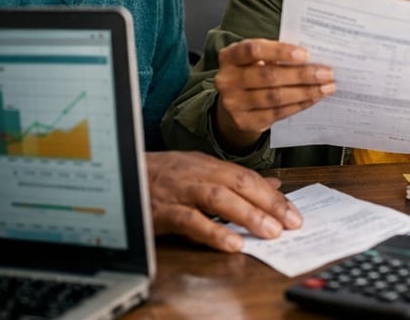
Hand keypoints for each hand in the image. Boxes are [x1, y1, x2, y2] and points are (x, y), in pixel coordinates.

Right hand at [146, 151, 301, 252]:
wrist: (116, 172)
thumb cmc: (160, 174)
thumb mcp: (200, 170)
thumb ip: (236, 179)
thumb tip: (273, 183)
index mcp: (208, 165)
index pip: (248, 177)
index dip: (273, 195)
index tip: (294, 213)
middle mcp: (197, 174)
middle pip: (238, 184)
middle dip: (268, 203)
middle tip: (291, 223)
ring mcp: (179, 191)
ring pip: (218, 199)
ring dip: (247, 215)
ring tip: (269, 232)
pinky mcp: (162, 211)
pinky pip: (190, 221)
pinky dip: (212, 232)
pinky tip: (231, 244)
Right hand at [213, 38, 335, 151]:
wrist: (234, 105)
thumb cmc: (253, 72)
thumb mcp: (257, 59)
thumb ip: (276, 56)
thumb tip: (314, 57)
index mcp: (230, 56)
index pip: (254, 50)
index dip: (280, 52)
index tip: (306, 54)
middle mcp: (226, 79)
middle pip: (268, 76)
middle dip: (302, 75)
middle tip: (326, 73)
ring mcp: (233, 103)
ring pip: (275, 97)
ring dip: (305, 92)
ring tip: (326, 87)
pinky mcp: (244, 122)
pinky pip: (277, 113)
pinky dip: (299, 105)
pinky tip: (314, 99)